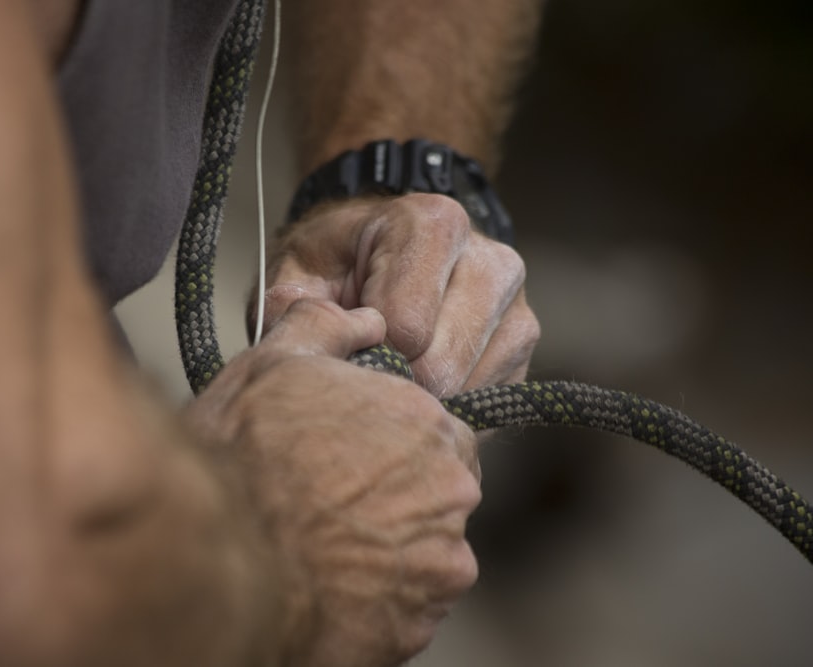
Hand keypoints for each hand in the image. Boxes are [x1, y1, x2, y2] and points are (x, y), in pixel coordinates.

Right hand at [187, 299, 480, 666]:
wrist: (216, 563)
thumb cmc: (243, 460)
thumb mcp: (272, 365)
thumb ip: (327, 327)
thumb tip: (363, 318)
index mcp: (424, 421)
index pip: (432, 430)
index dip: (388, 442)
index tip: (349, 456)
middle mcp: (450, 491)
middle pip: (435, 490)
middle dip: (394, 494)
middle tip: (331, 501)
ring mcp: (439, 562)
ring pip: (424, 550)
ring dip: (387, 547)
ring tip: (323, 544)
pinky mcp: (418, 625)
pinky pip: (407, 605)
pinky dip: (377, 597)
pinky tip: (327, 582)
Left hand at [258, 194, 539, 396]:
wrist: (382, 252)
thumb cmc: (337, 263)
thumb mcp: (297, 271)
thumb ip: (292, 309)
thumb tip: (307, 344)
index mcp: (432, 225)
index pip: (406, 328)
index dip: (364, 356)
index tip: (343, 349)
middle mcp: (490, 258)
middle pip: (441, 366)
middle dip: (393, 381)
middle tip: (362, 370)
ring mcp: (515, 302)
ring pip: (468, 389)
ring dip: (420, 395)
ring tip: (390, 370)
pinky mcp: (522, 341)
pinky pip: (488, 401)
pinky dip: (447, 404)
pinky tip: (417, 380)